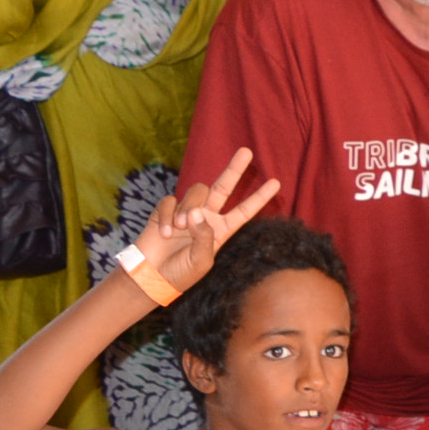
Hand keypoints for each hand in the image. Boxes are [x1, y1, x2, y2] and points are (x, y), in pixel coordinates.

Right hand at [128, 147, 281, 294]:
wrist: (152, 278)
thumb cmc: (180, 274)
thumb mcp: (201, 261)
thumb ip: (204, 237)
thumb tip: (197, 212)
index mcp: (221, 230)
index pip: (244, 211)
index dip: (259, 198)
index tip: (276, 183)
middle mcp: (206, 217)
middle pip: (223, 187)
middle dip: (234, 169)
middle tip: (247, 151)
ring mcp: (186, 212)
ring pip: (197, 191)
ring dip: (189, 207)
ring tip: (181, 228)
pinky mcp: (165, 211)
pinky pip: (170, 201)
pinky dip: (167, 215)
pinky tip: (165, 233)